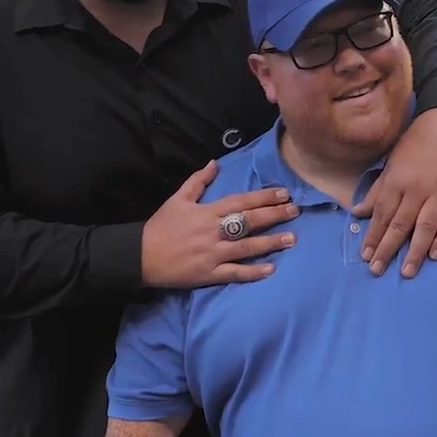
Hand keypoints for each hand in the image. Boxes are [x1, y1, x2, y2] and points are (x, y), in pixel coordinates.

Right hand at [140, 160, 299, 288]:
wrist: (141, 256)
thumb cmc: (160, 226)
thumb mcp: (177, 199)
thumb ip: (198, 181)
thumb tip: (214, 163)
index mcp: (207, 212)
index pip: (241, 201)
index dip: (263, 197)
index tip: (284, 193)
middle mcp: (213, 231)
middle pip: (249, 221)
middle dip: (274, 215)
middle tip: (295, 211)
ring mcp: (212, 254)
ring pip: (246, 247)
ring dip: (270, 242)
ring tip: (291, 238)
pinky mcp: (209, 273)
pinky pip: (234, 273)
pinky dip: (252, 272)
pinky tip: (270, 269)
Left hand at [352, 107, 436, 278]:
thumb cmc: (416, 142)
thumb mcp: (392, 163)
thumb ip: (377, 190)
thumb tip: (357, 212)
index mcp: (396, 181)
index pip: (382, 214)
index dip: (373, 236)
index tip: (365, 255)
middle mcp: (416, 190)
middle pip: (400, 225)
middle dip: (387, 249)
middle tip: (377, 270)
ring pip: (424, 227)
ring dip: (414, 251)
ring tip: (406, 272)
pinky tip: (435, 255)